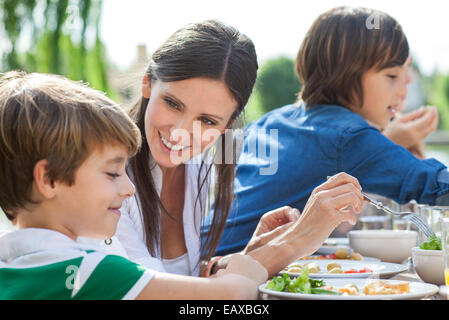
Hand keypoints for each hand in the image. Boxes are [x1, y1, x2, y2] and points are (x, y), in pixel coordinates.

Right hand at [215, 253, 267, 283]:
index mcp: (236, 257)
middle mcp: (247, 257)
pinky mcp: (263, 271)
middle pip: (246, 264)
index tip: (235, 276)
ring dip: (252, 273)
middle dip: (245, 270)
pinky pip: (261, 274)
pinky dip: (259, 278)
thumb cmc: (228, 282)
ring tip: (249, 282)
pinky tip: (255, 283)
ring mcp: (256, 263)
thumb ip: (222, 271)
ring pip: (254, 268)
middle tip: (243, 279)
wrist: (239, 288)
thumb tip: (222, 271)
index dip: (235, 269)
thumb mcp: (220, 274)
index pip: (236, 262)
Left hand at [242, 206, 299, 253]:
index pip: (286, 210)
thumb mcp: (265, 240)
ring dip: (299, 228)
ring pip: (296, 223)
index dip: (292, 215)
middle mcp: (276, 221)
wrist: (254, 262)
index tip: (295, 224)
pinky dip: (299, 235)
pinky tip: (299, 241)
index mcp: (269, 218)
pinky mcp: (286, 236)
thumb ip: (278, 232)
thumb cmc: (256, 250)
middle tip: (299, 230)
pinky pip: (296, 232)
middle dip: (298, 221)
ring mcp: (282, 228)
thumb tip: (292, 225)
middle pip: (293, 214)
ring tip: (299, 237)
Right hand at [243, 172, 363, 276]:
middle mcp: (322, 194)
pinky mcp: (330, 217)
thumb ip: (330, 198)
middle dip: (360, 195)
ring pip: (353, 195)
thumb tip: (350, 195)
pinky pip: (350, 213)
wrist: (298, 239)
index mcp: (319, 190)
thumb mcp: (316, 206)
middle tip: (358, 206)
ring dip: (359, 204)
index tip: (357, 191)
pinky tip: (350, 222)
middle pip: (350, 185)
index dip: (354, 182)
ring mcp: (326, 204)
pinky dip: (353, 218)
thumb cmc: (309, 225)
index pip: (341, 176)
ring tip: (355, 212)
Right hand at [383, 106, 438, 150]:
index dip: (431, 112)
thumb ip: (413, 114)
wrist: (386, 144)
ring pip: (430, 130)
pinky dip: (428, 125)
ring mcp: (417, 140)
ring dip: (432, 121)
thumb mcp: (399, 120)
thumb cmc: (391, 130)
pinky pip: (427, 132)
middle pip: (432, 126)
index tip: (432, 106)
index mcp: (410, 129)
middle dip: (435, 117)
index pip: (426, 120)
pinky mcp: (417, 141)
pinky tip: (424, 120)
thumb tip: (423, 109)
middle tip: (434, 109)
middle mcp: (416, 136)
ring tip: (429, 113)